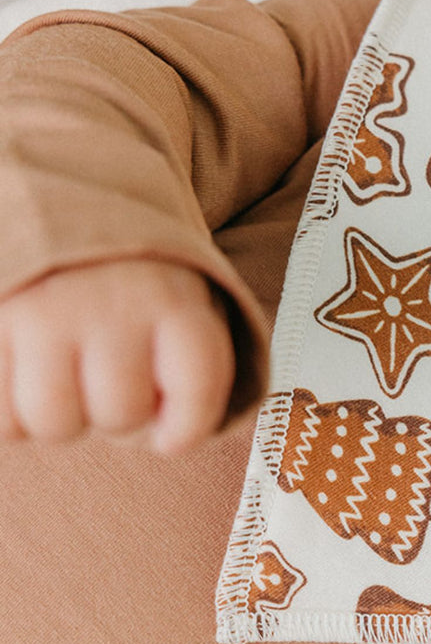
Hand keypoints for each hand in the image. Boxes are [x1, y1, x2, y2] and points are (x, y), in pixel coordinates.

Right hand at [0, 259, 234, 452]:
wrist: (52, 204)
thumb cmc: (124, 281)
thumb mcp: (174, 298)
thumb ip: (184, 364)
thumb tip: (163, 439)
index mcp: (171, 296)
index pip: (198, 383)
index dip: (189, 427)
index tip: (170, 437)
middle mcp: (108, 302)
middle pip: (121, 414)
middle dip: (116, 416)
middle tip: (104, 383)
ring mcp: (40, 313)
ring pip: (54, 424)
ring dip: (59, 419)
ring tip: (62, 381)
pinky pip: (1, 421)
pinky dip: (10, 417)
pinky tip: (21, 380)